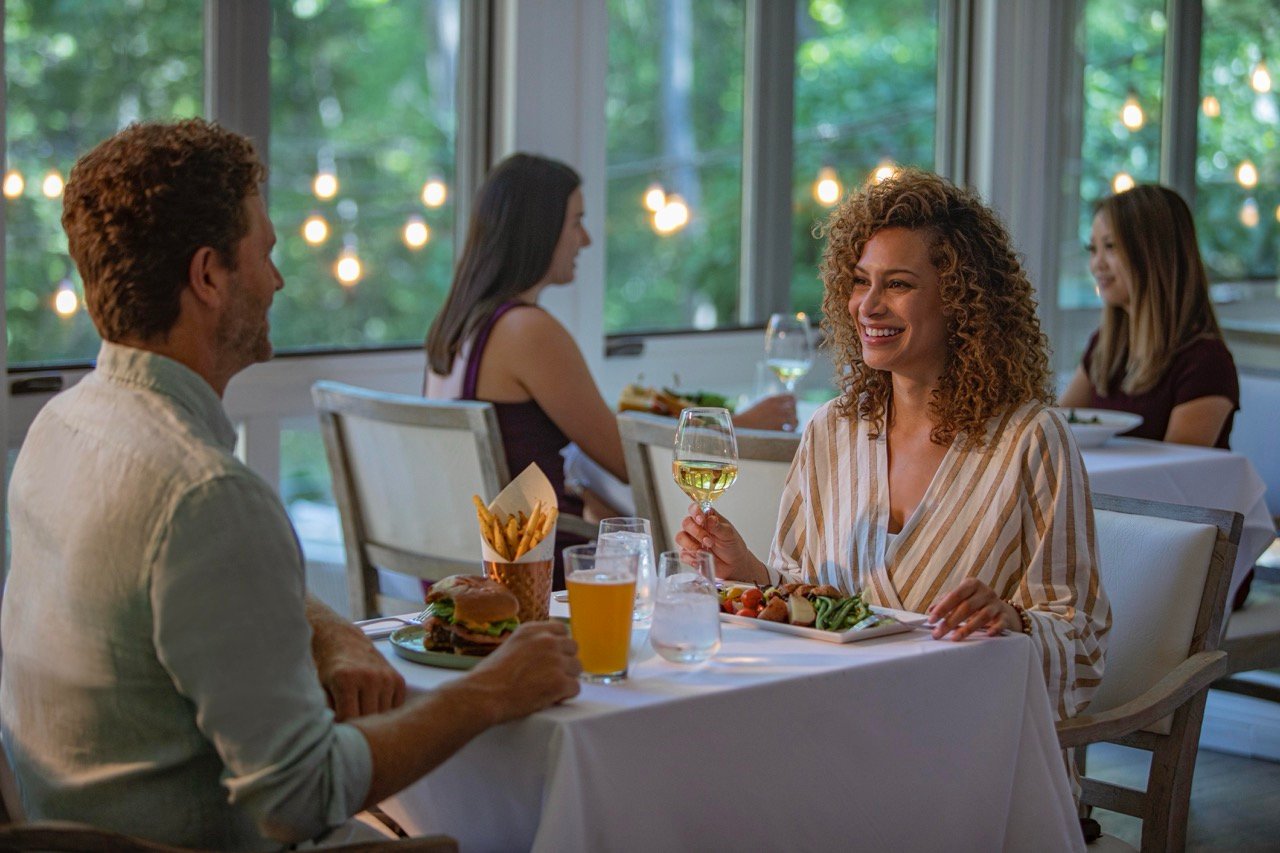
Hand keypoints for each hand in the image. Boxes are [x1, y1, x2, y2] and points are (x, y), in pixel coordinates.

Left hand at [306, 597, 406, 719]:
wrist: (344, 640)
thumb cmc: (329, 666)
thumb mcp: (321, 687)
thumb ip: (328, 710)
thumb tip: (335, 735)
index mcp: (347, 680)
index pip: (348, 719)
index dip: (342, 729)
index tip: (338, 730)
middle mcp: (370, 677)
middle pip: (368, 719)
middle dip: (358, 727)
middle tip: (351, 728)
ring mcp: (386, 678)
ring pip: (384, 716)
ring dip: (373, 720)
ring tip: (361, 717)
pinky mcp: (398, 679)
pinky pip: (395, 708)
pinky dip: (385, 713)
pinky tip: (373, 708)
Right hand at [467, 622, 580, 723]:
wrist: (483, 694)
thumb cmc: (489, 676)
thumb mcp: (510, 645)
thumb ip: (530, 644)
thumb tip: (545, 653)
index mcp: (532, 630)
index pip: (561, 629)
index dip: (559, 645)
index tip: (553, 657)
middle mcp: (547, 640)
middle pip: (573, 647)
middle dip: (565, 661)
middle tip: (551, 676)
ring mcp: (555, 660)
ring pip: (577, 668)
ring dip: (567, 679)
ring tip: (549, 689)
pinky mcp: (560, 682)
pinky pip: (575, 688)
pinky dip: (565, 696)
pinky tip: (551, 699)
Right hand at [675, 504, 764, 583]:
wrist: (734, 564)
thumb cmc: (732, 545)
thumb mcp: (729, 534)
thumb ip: (718, 527)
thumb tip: (710, 519)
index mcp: (706, 518)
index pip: (695, 509)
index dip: (695, 512)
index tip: (702, 520)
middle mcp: (696, 527)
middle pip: (686, 523)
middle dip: (697, 532)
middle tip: (709, 541)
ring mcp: (691, 540)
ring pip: (680, 537)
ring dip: (691, 545)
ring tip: (705, 552)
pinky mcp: (688, 554)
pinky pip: (682, 554)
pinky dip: (691, 558)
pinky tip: (700, 560)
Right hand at [734, 393, 797, 431]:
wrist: (741, 426)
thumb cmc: (749, 417)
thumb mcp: (761, 404)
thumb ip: (773, 403)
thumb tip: (786, 405)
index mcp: (772, 399)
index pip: (791, 396)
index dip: (793, 402)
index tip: (791, 408)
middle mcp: (776, 407)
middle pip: (794, 408)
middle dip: (793, 414)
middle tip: (789, 420)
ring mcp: (777, 418)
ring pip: (794, 419)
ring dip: (793, 424)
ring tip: (789, 427)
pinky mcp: (777, 429)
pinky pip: (790, 430)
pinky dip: (789, 432)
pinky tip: (785, 433)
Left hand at [926, 578, 1020, 640]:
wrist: (999, 607)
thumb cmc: (974, 602)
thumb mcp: (960, 598)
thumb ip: (945, 602)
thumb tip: (931, 610)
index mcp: (972, 584)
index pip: (955, 595)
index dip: (942, 608)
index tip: (931, 620)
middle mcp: (985, 592)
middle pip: (967, 607)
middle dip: (950, 621)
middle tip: (938, 633)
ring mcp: (996, 604)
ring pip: (983, 616)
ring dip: (967, 628)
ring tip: (954, 638)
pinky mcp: (1005, 616)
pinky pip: (1001, 622)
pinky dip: (995, 628)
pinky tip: (987, 635)